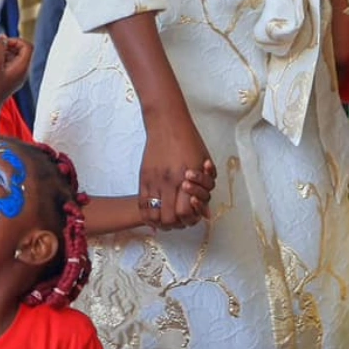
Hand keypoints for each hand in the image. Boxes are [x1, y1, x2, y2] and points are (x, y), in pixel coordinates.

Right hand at [0, 35, 32, 105]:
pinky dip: (3, 60)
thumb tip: (3, 37)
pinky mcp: (11, 79)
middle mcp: (23, 71)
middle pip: (23, 50)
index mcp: (22, 67)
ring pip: (16, 57)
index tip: (3, 43)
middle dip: (10, 46)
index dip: (16, 40)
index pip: (28, 46)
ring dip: (5, 53)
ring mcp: (18, 76)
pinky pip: (11, 64)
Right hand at [139, 107, 215, 228]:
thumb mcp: (204, 165)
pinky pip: (142, 204)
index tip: (192, 217)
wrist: (167, 125)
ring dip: (161, 222)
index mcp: (185, 178)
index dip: (189, 218)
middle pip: (169, 218)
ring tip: (167, 220)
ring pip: (153, 215)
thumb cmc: (189, 142)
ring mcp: (153, 180)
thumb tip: (206, 214)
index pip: (184, 212)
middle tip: (181, 221)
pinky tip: (155, 215)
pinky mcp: (143, 178)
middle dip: (176, 224)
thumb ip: (205, 190)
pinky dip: (148, 215)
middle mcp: (168, 182)